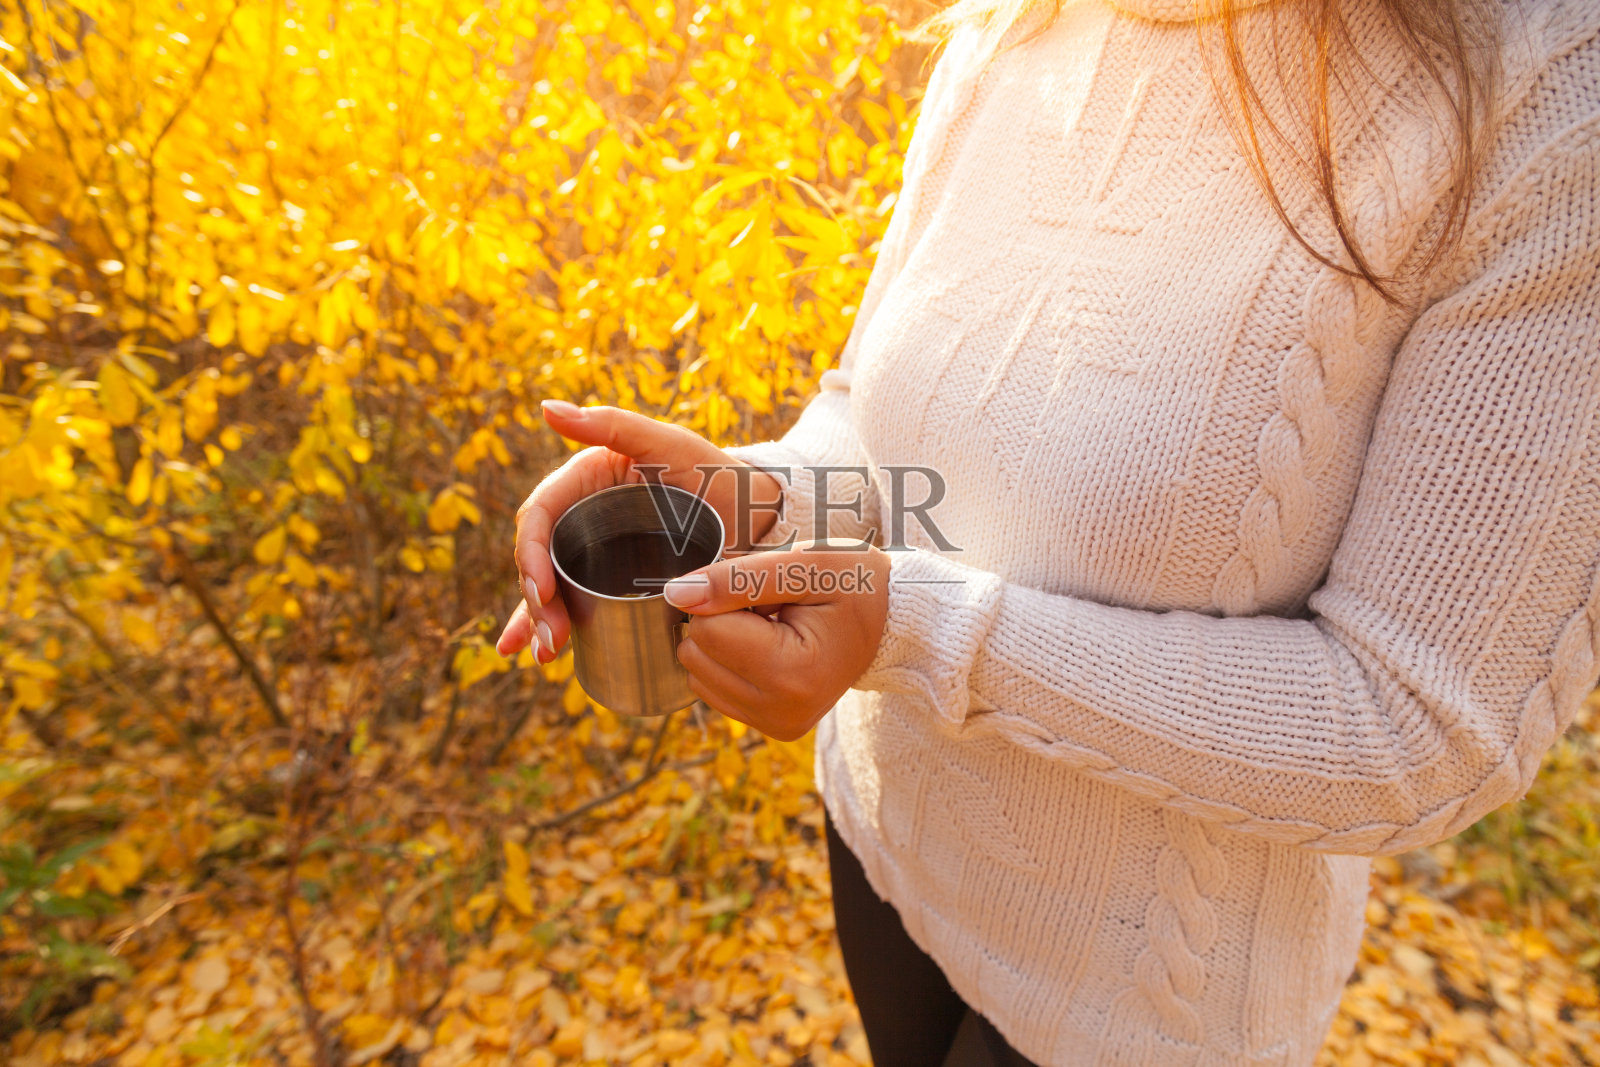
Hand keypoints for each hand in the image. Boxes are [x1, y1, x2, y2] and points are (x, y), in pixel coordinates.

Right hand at [496, 400, 782, 661]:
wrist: (765, 522)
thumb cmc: (721, 476)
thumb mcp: (671, 447)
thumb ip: (614, 425)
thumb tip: (546, 410)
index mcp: (588, 480)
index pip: (542, 517)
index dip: (532, 555)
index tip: (543, 590)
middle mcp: (588, 515)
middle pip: (543, 558)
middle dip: (536, 600)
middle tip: (552, 637)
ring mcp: (602, 550)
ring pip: (553, 585)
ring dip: (538, 620)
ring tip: (549, 653)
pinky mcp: (618, 580)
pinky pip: (576, 604)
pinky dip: (554, 628)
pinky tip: (544, 656)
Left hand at [663, 540, 889, 740]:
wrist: (891, 620)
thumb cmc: (855, 584)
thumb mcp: (804, 564)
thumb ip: (737, 578)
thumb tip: (677, 595)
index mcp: (793, 675)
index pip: (706, 629)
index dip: (727, 596)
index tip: (771, 594)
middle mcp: (781, 712)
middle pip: (695, 652)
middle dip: (723, 620)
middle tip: (774, 610)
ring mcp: (774, 724)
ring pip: (696, 671)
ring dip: (724, 640)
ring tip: (775, 628)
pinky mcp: (768, 726)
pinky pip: (710, 686)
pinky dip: (730, 660)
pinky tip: (770, 647)